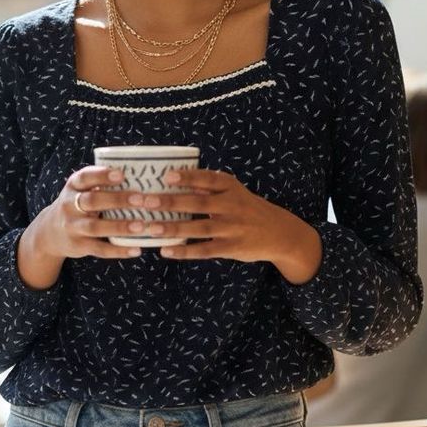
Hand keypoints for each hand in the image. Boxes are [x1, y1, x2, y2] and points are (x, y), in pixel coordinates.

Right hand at [37, 165, 156, 259]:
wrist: (50, 232)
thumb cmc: (77, 205)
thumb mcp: (81, 190)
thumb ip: (101, 183)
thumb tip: (139, 175)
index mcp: (74, 186)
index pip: (85, 177)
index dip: (102, 175)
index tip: (122, 174)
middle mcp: (70, 205)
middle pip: (92, 201)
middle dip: (117, 199)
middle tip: (140, 199)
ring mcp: (73, 227)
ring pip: (95, 227)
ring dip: (119, 226)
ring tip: (141, 226)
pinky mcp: (78, 246)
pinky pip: (99, 249)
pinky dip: (118, 251)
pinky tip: (136, 250)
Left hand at [128, 168, 321, 279]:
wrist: (279, 232)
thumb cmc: (247, 208)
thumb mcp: (233, 192)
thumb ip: (208, 187)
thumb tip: (172, 177)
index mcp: (230, 187)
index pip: (207, 179)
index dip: (187, 177)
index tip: (166, 176)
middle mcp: (232, 206)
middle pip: (199, 203)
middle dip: (171, 202)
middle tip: (147, 201)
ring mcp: (233, 228)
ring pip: (199, 228)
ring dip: (173, 229)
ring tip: (149, 228)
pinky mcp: (233, 248)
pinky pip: (205, 250)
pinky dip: (185, 251)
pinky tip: (166, 251)